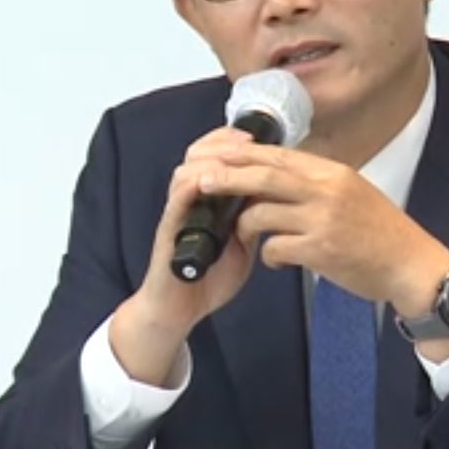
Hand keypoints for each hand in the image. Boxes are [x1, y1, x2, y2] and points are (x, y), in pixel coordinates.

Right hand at [108, 126, 264, 384]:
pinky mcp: (169, 231)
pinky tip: (207, 181)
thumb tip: (280, 199)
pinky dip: (191, 186)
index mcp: (209, 200)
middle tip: (248, 141)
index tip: (260, 138)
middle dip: (223, 142)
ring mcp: (178, 214)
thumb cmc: (209, 278)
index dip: (233, 141)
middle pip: (199, 153)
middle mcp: (190, 200)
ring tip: (233, 157)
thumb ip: (254, 220)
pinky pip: (177, 201)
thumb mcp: (242, 243)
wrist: (178, 309)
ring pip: (186, 171)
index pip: (216, 156)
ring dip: (210, 160)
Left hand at [202, 142, 448, 322]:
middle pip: (264, 176)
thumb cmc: (382, 233)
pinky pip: (276, 249)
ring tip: (245, 235)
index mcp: (332, 173)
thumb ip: (316, 183)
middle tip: (200, 180)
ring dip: (245, 226)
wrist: (413, 266)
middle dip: (227, 177)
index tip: (216, 154)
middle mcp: (327, 190)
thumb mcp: (351, 193)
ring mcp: (324, 220)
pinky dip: (269, 256)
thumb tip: (276, 176)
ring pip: (262, 214)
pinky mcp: (322, 251)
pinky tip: (278, 261)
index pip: (278, 156)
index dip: (242, 154)